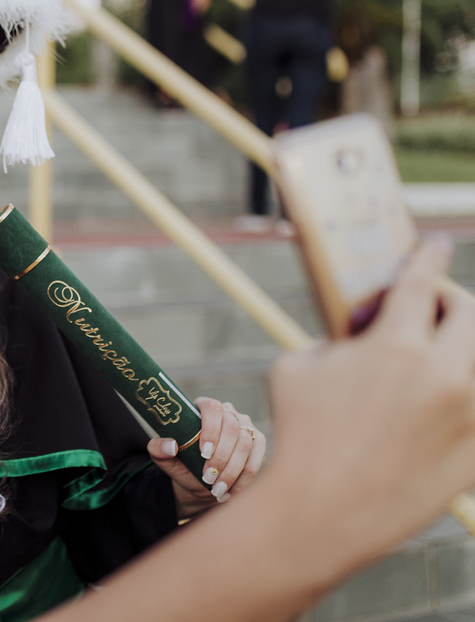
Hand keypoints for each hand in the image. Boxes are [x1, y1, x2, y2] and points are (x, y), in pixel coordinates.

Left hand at [149, 399, 266, 519]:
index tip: (204, 453)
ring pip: (245, 444)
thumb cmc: (183, 465)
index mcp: (203, 408)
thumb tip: (171, 446)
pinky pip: (257, 459)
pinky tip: (230, 492)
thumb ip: (158, 450)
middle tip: (207, 478)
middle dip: (220, 457)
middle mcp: (228, 413)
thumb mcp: (165, 459)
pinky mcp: (259, 443)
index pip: (212, 408)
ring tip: (216, 489)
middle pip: (231, 428)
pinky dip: (244, 479)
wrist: (201, 483)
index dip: (210, 429)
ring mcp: (246, 426)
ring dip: (231, 470)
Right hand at [263, 236, 474, 581]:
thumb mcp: (297, 368)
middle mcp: (442, 376)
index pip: (421, 282)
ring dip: (461, 350)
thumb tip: (359, 337)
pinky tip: (444, 401)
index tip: (433, 242)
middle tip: (435, 306)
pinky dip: (464, 399)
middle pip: (470, 314)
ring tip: (438, 358)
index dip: (427, 256)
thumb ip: (336, 341)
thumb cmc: (298, 435)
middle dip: (453, 300)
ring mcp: (467, 417)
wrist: (319, 512)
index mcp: (394, 347)